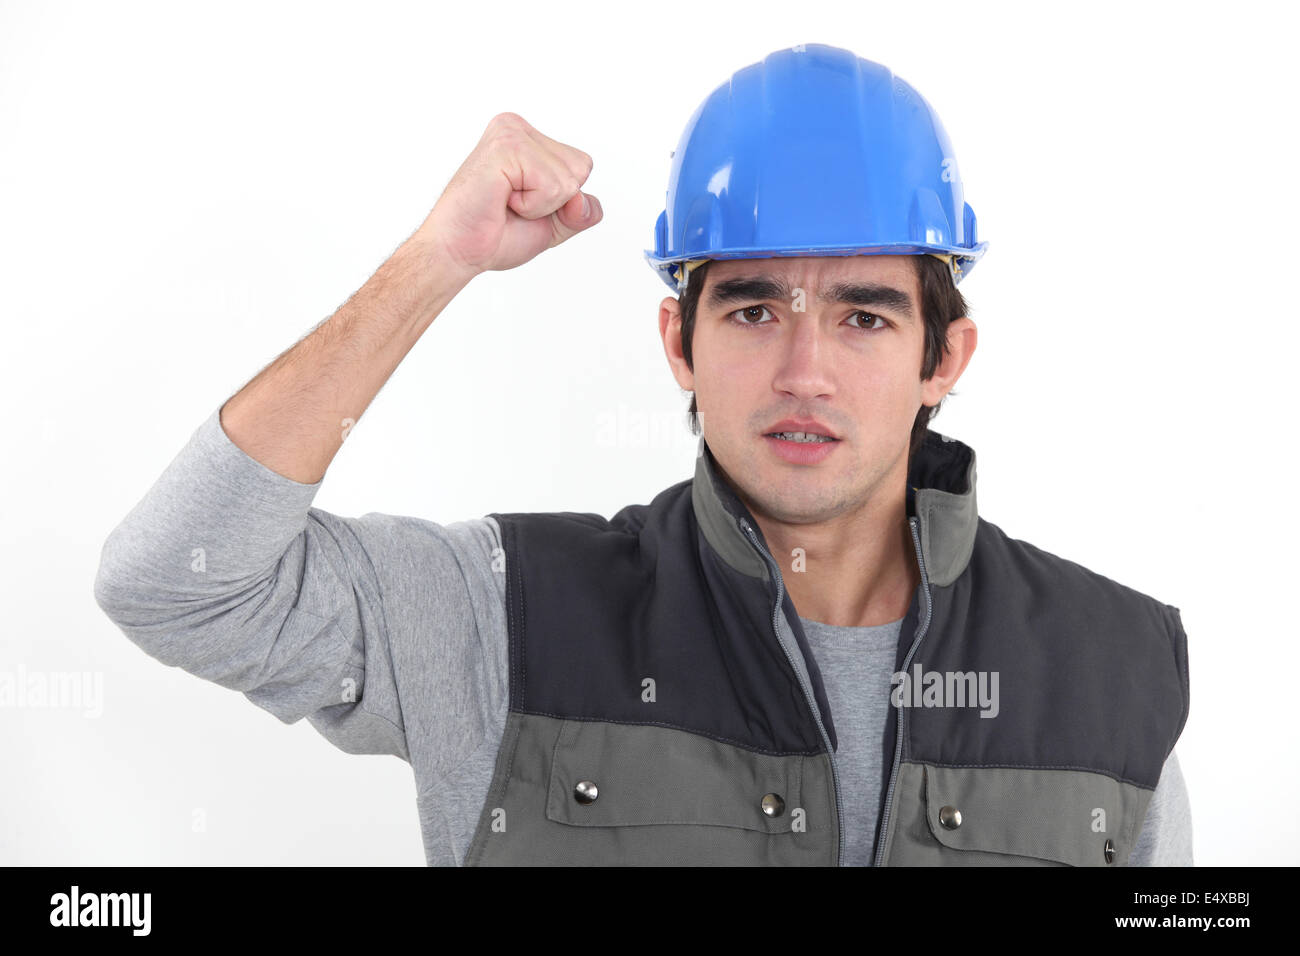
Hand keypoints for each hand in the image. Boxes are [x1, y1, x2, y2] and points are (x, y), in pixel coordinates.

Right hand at [417, 112, 602, 279]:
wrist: (458, 252)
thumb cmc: (495, 235)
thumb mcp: (553, 224)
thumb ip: (580, 212)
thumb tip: (584, 199)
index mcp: (528, 138)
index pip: (582, 166)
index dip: (562, 200)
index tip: (522, 203)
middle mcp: (517, 126)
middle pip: (581, 168)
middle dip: (554, 201)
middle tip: (512, 205)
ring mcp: (510, 132)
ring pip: (569, 178)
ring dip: (541, 205)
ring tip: (505, 203)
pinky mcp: (505, 146)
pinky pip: (552, 185)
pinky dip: (532, 206)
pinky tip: (501, 201)